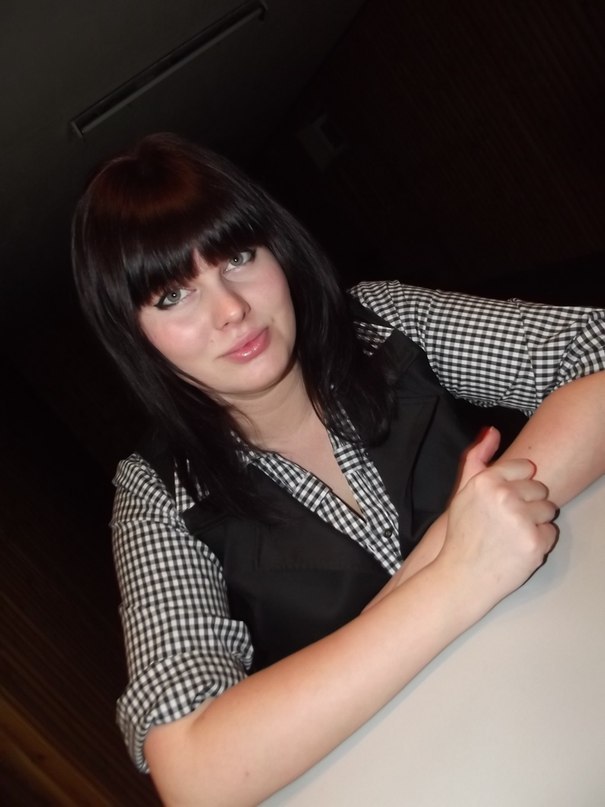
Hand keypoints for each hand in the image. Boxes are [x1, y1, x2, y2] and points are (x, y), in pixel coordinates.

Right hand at [437, 429, 558, 615]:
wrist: (461, 577)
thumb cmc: (463, 535)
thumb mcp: (463, 491)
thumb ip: (477, 458)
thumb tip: (491, 430)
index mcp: (486, 481)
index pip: (525, 468)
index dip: (518, 485)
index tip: (506, 501)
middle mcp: (504, 497)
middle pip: (540, 489)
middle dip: (528, 504)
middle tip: (506, 522)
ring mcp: (521, 520)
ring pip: (549, 509)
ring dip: (536, 522)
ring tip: (512, 535)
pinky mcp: (535, 542)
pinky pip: (551, 532)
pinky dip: (538, 542)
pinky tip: (518, 548)